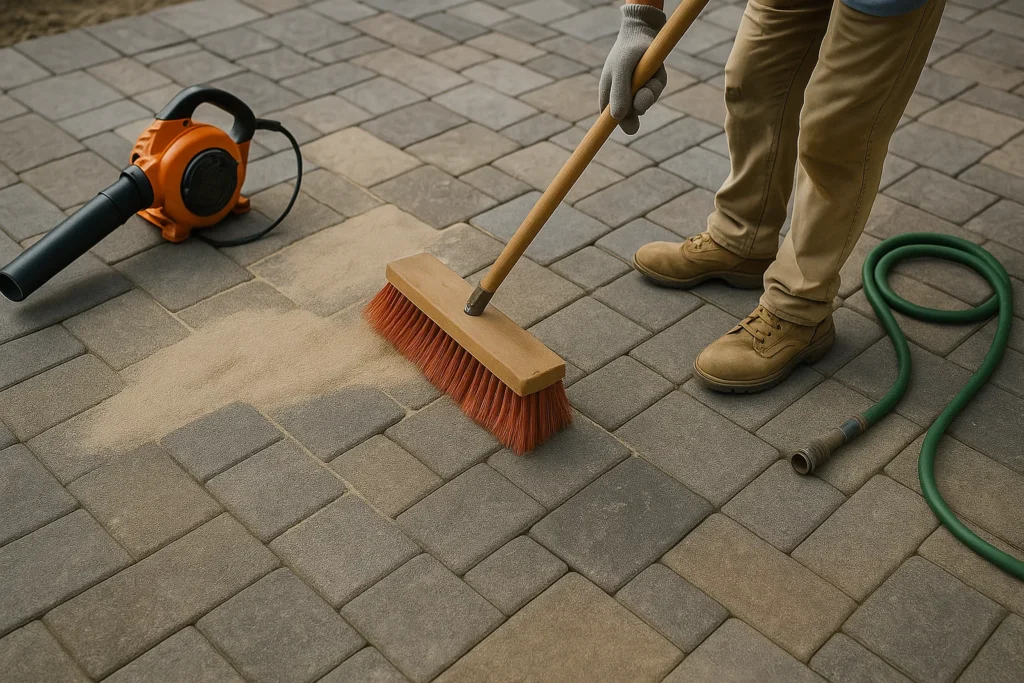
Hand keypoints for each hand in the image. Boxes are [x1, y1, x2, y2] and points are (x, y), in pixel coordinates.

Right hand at [599, 3, 667, 134]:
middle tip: (641, 92)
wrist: (643, 32)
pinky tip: (654, 69)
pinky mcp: (650, 87)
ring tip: (647, 71)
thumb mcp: (621, 70)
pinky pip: (656, 92)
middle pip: (630, 119)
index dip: (610, 131)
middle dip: (638, 105)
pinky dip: (657, 82)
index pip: (608, 123)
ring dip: (649, 90)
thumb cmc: (627, 51)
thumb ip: (619, 93)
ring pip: (646, 104)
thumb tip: (617, 118)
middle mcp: (622, 100)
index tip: (615, 138)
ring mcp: (636, 94)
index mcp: (607, 99)